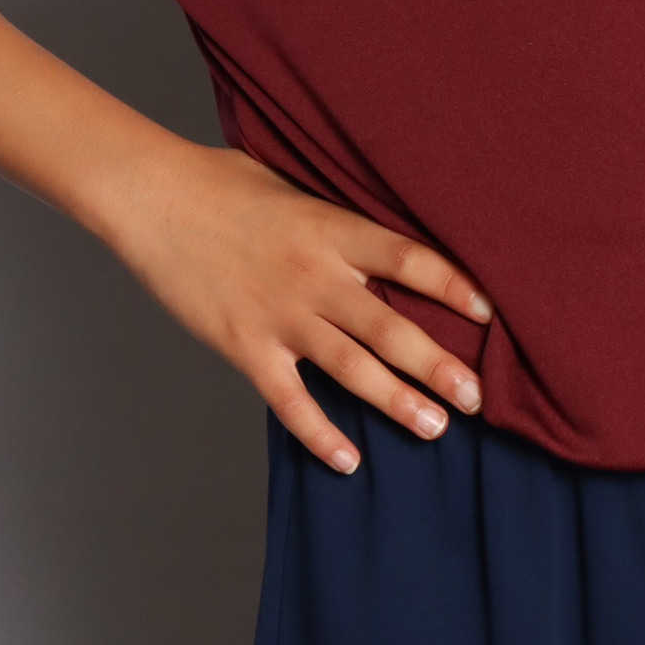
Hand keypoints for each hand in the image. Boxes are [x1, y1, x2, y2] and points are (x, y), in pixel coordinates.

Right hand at [109, 140, 490, 473]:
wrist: (153, 197)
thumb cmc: (223, 183)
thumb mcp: (295, 187)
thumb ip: (338, 219)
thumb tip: (380, 236)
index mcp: (334, 229)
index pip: (412, 261)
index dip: (456, 287)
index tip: (490, 314)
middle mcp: (316, 276)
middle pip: (392, 328)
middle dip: (440, 366)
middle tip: (477, 399)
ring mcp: (280, 314)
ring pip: (352, 369)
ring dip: (397, 402)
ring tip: (435, 428)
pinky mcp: (244, 345)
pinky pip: (290, 401)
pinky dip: (320, 434)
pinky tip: (348, 461)